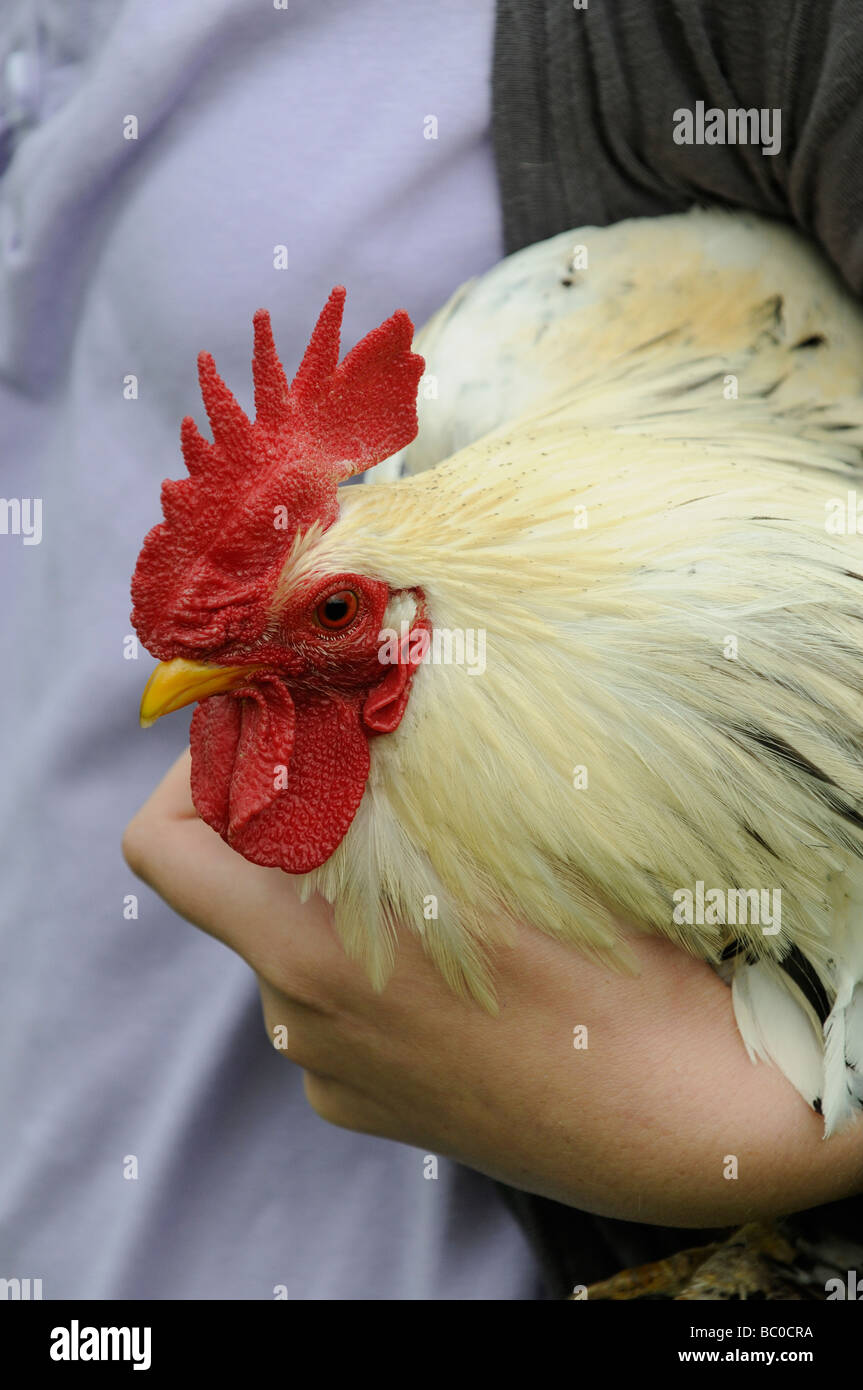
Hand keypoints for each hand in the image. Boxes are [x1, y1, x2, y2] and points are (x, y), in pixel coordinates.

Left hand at [123, 750, 862, 1225]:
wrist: (678, 1118)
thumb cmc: (608, 966)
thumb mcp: (500, 845)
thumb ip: (394, 782)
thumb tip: (333, 708)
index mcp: (306, 947)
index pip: (166, 849)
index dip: (194, 776)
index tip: (261, 739)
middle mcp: (298, 1016)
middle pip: (240, 889)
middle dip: (290, 827)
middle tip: (373, 788)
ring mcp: (330, 1070)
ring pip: (296, 945)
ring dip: (342, 898)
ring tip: (449, 890)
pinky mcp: (366, 1107)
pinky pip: (336, 1008)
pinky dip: (371, 967)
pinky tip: (465, 969)